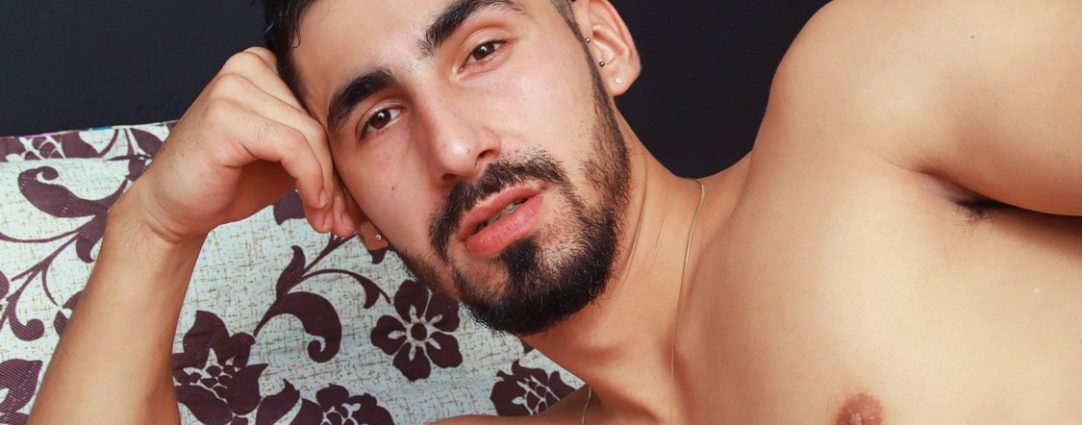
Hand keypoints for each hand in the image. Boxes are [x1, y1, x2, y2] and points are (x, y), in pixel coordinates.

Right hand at [125, 47, 353, 242]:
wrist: (174, 208)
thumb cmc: (228, 181)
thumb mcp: (286, 157)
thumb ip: (319, 145)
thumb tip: (369, 162)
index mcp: (266, 66)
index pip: (324, 109)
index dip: (344, 158)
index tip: (352, 202)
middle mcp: (248, 65)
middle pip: (321, 122)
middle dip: (339, 178)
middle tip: (343, 219)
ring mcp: (233, 87)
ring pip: (312, 136)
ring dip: (327, 187)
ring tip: (326, 220)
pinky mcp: (227, 116)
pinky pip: (293, 147)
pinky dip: (312, 181)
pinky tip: (312, 205)